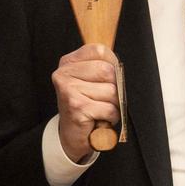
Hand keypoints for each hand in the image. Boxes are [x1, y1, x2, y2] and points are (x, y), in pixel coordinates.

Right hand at [52, 43, 119, 162]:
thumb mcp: (91, 80)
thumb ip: (102, 66)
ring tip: (100, 109)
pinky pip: (109, 108)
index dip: (112, 64)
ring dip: (113, 105)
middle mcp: (64, 74)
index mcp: (69, 62)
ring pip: (112, 91)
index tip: (107, 79)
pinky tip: (100, 118)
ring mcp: (68, 90)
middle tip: (104, 99)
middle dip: (114, 88)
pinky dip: (111, 116)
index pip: (100, 51)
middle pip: (108, 71)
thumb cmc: (85, 105)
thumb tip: (120, 66)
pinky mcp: (76, 107)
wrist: (72, 134)